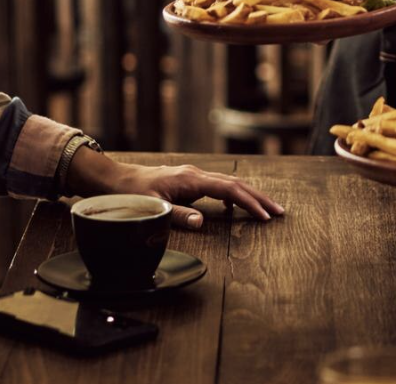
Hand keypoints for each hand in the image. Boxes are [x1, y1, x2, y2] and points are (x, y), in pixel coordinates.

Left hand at [108, 163, 284, 228]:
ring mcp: (194, 176)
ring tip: (267, 209)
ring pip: (230, 184)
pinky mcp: (190, 181)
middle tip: (280, 212)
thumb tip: (203, 221)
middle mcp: (196, 175)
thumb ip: (178, 215)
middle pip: (236, 184)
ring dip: (249, 196)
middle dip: (259, 198)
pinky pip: (219, 186)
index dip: (249, 203)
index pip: (229, 190)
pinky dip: (233, 196)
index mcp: (191, 180)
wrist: (115, 180)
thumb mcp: (152, 208)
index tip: (266, 216)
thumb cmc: (131, 195)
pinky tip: (235, 207)